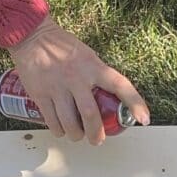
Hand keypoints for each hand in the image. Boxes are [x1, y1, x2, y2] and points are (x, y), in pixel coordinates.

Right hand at [9, 18, 149, 144]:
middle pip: (91, 115)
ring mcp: (57, 86)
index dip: (135, 103)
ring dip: (76, 135)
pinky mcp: (40, 93)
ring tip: (78, 136)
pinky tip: (62, 130)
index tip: (144, 118)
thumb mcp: (87, 56)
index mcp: (94, 66)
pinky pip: (52, 121)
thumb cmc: (62, 46)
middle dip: (96, 134)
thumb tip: (109, 98)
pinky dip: (59, 131)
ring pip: (70, 123)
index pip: (121, 85)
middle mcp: (77, 77)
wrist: (32, 36)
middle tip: (98, 140)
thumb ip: (98, 75)